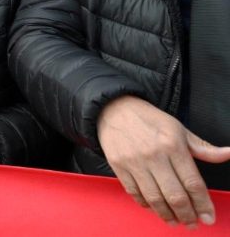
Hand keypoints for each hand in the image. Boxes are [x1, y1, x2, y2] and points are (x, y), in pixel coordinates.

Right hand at [98, 95, 229, 227]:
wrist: (114, 109)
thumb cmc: (149, 120)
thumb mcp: (179, 129)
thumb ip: (203, 148)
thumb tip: (228, 153)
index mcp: (173, 145)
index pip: (192, 182)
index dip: (203, 204)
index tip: (208, 217)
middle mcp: (154, 155)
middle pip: (174, 195)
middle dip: (187, 215)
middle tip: (193, 223)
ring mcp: (134, 162)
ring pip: (154, 198)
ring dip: (167, 215)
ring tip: (176, 221)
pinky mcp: (118, 166)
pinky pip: (135, 193)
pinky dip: (146, 205)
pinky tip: (155, 208)